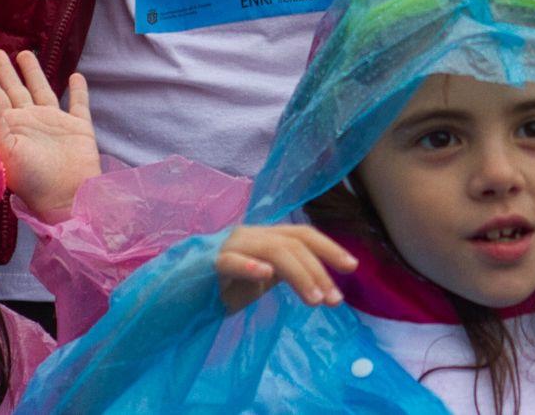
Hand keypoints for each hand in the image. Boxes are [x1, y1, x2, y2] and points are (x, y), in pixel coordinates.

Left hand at [0, 50, 99, 219]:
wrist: (65, 197)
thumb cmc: (30, 179)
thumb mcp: (6, 150)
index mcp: (11, 125)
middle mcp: (30, 121)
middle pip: (14, 88)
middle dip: (4, 70)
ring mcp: (54, 123)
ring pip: (42, 90)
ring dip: (34, 73)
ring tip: (25, 54)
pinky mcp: (78, 127)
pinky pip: (78, 103)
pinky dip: (79, 90)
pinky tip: (76, 77)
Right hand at [216, 222, 357, 312]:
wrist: (182, 293)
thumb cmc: (224, 286)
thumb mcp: (263, 278)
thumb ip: (287, 272)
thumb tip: (320, 282)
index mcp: (266, 236)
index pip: (303, 235)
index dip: (329, 248)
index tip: (352, 267)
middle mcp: (252, 234)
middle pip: (293, 242)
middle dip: (319, 270)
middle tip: (335, 299)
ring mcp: (232, 246)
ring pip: (273, 250)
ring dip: (298, 274)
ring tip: (315, 300)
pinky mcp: (210, 263)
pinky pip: (231, 261)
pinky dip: (250, 265)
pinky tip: (266, 274)